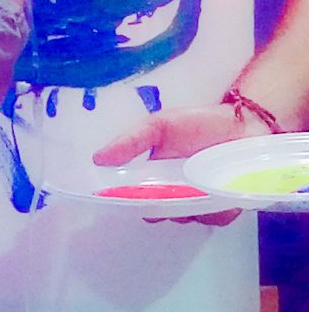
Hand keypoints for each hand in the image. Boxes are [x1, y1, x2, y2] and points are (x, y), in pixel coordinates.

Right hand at [93, 104, 268, 226]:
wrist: (244, 123)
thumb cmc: (198, 123)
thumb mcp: (158, 125)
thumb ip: (130, 142)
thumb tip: (96, 159)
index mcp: (153, 178)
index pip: (134, 199)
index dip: (128, 202)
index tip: (125, 197)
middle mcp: (173, 194)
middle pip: (159, 213)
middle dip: (160, 207)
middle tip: (167, 190)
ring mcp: (199, 203)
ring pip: (186, 218)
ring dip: (188, 207)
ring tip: (197, 183)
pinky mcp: (224, 209)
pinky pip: (214, 218)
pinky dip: (215, 208)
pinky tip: (218, 189)